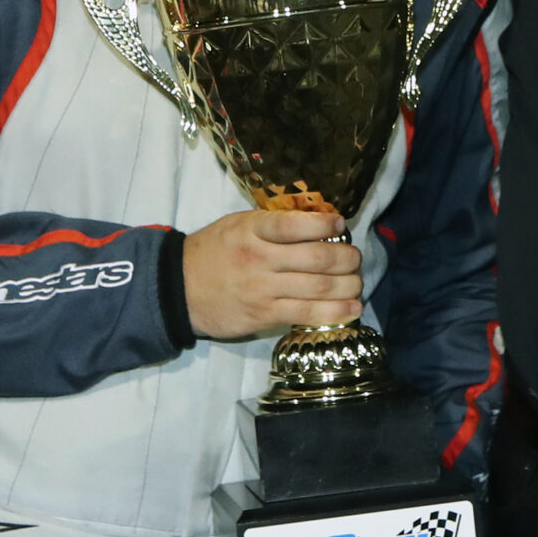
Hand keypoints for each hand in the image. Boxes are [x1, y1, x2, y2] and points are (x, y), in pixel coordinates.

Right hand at [182, 210, 360, 340]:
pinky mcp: (264, 316)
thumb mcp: (237, 225)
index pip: (292, 225)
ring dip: (348, 285)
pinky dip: (335, 311)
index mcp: (251, 231)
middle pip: (316, 258)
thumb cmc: (215, 251)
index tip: (341, 224)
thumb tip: (317, 220)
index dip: (323, 224)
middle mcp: (259, 259)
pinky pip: (307, 313)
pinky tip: (352, 308)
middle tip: (355, 259)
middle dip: (346, 258)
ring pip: (318, 287)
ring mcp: (262, 290)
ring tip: (358, 283)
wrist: (179, 288)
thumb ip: (272, 223)